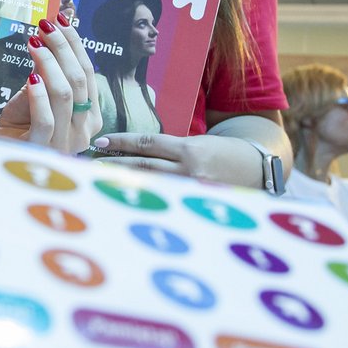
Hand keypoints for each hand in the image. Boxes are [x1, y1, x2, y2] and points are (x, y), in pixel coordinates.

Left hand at [0, 13, 101, 154]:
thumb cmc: (20, 123)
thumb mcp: (38, 92)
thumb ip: (48, 71)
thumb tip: (50, 34)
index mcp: (90, 117)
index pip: (89, 74)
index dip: (75, 45)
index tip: (61, 20)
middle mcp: (84, 132)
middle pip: (79, 81)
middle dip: (63, 47)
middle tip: (45, 25)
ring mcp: (65, 144)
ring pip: (65, 95)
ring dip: (49, 63)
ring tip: (34, 42)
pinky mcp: (42, 150)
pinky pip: (46, 118)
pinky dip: (39, 94)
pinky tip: (31, 75)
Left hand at [88, 132, 263, 186]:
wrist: (258, 169)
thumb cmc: (223, 154)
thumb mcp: (197, 145)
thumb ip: (170, 151)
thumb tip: (134, 155)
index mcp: (188, 149)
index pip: (147, 143)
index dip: (122, 142)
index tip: (100, 142)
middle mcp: (188, 169)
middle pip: (143, 165)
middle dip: (114, 164)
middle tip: (89, 162)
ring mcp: (192, 190)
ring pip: (151, 185)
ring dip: (124, 182)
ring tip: (99, 180)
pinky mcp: (197, 205)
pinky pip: (166, 202)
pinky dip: (145, 200)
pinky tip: (127, 201)